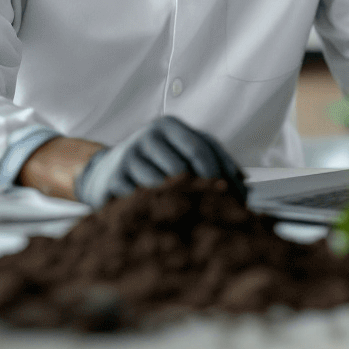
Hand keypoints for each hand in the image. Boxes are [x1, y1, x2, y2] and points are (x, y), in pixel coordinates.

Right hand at [73, 115, 246, 208]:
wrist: (105, 171)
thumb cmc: (155, 162)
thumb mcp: (180, 150)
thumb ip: (211, 159)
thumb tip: (243, 182)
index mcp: (169, 126)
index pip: (200, 148)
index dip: (220, 175)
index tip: (235, 198)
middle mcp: (148, 137)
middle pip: (182, 168)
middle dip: (202, 193)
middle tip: (217, 215)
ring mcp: (129, 157)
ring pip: (161, 186)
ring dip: (179, 206)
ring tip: (194, 221)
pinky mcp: (114, 181)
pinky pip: (141, 201)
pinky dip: (156, 213)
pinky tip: (166, 222)